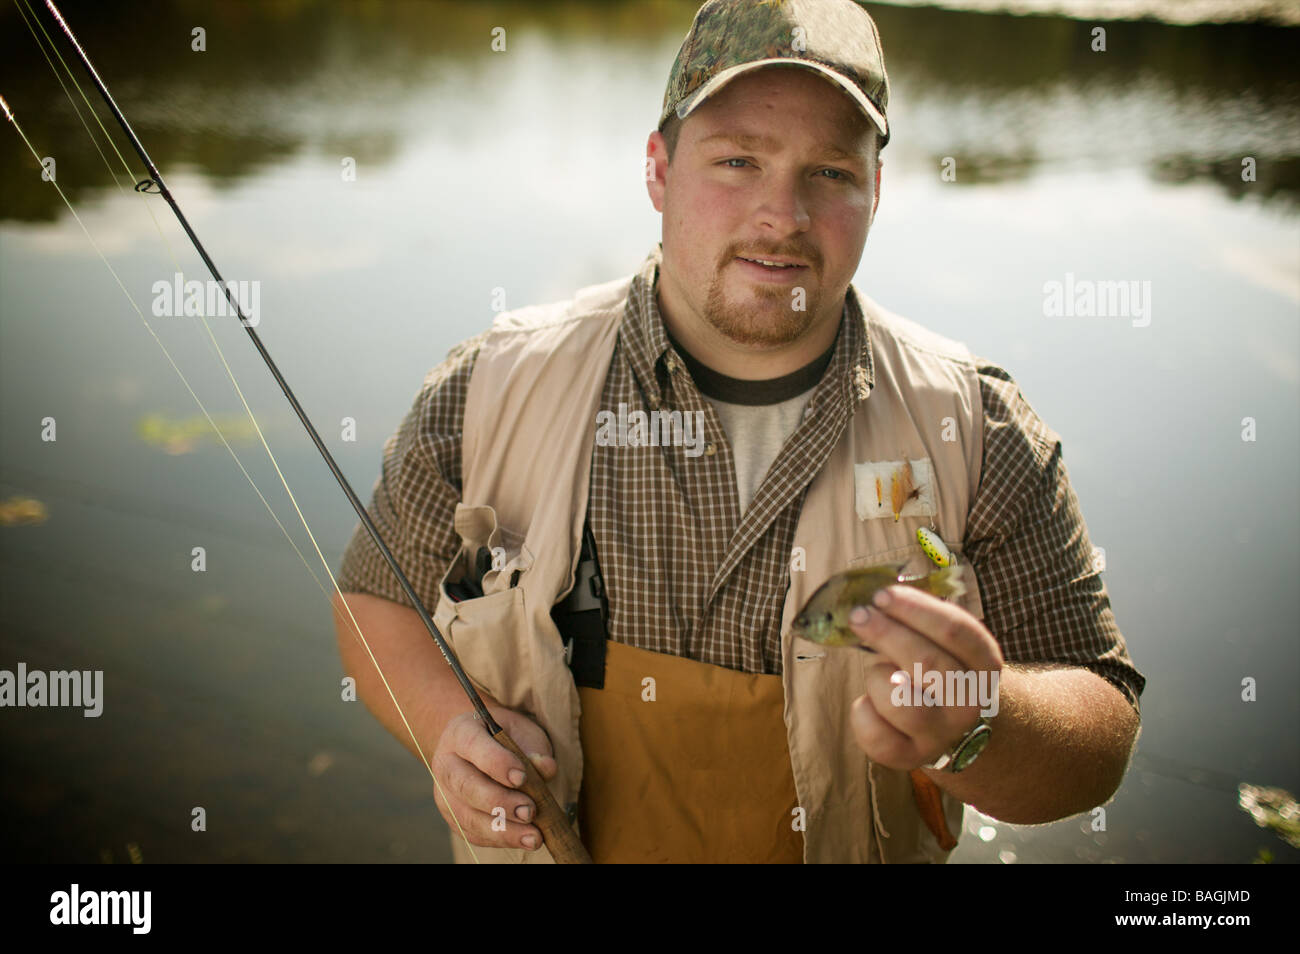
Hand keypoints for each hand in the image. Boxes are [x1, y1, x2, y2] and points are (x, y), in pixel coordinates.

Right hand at [431, 702, 557, 850]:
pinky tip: (522, 839)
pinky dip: (499, 839)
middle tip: (530, 811)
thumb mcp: (521, 732)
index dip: (497, 763)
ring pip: (468, 816)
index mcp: (460, 732)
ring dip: (502, 830)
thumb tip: (547, 768)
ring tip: (533, 836)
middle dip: (500, 802)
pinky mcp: (452, 817)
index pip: (473, 746)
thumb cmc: (505, 738)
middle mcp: (446, 763)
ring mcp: (445, 793)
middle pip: (467, 786)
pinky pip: (473, 833)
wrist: (481, 747)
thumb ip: (533, 747)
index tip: (521, 778)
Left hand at [846, 584, 1003, 769]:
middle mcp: (969, 702)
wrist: (948, 723)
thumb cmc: (933, 667)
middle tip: (858, 615)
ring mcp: (941, 733)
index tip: (882, 595)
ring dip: (877, 675)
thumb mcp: (937, 640)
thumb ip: (914, 619)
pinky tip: (868, 701)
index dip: (916, 609)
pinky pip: (876, 734)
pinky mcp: (911, 756)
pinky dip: (862, 711)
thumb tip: (871, 601)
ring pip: (898, 700)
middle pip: (926, 661)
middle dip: (885, 633)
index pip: (956, 631)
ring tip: (878, 671)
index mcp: (984, 663)